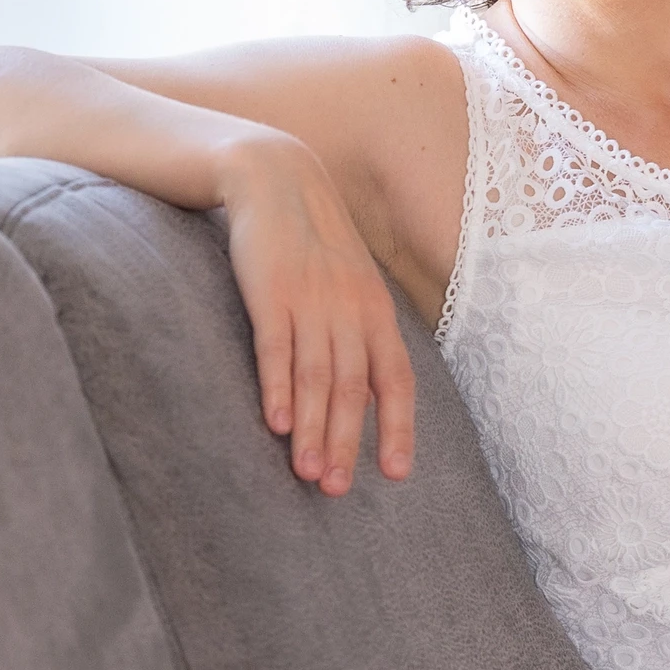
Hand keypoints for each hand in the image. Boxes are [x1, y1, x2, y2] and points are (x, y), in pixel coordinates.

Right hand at [216, 127, 415, 495]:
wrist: (275, 178)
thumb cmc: (311, 242)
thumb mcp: (348, 283)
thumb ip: (358, 332)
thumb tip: (364, 392)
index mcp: (375, 310)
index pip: (396, 378)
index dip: (398, 426)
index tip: (397, 473)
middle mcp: (350, 308)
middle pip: (354, 387)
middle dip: (348, 443)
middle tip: (339, 492)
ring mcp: (311, 299)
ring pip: (318, 376)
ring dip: (314, 429)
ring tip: (308, 475)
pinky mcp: (271, 291)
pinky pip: (277, 348)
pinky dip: (279, 388)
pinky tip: (277, 424)